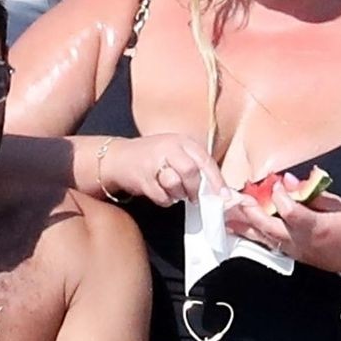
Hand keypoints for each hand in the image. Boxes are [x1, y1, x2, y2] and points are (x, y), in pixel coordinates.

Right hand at [96, 133, 223, 207]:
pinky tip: (160, 192)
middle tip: (194, 197)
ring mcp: (153, 161)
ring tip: (174, 191)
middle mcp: (168, 147)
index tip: (223, 196)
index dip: (216, 180)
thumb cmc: (152, 157)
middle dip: (195, 188)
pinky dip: (164, 199)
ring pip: (175, 183)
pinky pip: (161, 195)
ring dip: (178, 193)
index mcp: (182, 141)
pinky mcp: (142, 177)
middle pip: (190, 170)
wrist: (117, 158)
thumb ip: (196, 167)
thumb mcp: (176, 153)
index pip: (205, 160)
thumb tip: (218, 190)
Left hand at [225, 179, 340, 274]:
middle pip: (268, 227)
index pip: (288, 210)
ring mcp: (295, 251)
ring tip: (226, 216)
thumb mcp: (339, 205)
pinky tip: (241, 229)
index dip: (279, 194)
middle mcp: (301, 242)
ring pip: (263, 238)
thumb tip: (286, 180)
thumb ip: (311, 192)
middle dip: (249, 211)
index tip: (275, 182)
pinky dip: (254, 235)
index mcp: (315, 227)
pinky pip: (269, 245)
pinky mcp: (294, 256)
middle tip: (233, 198)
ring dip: (244, 226)